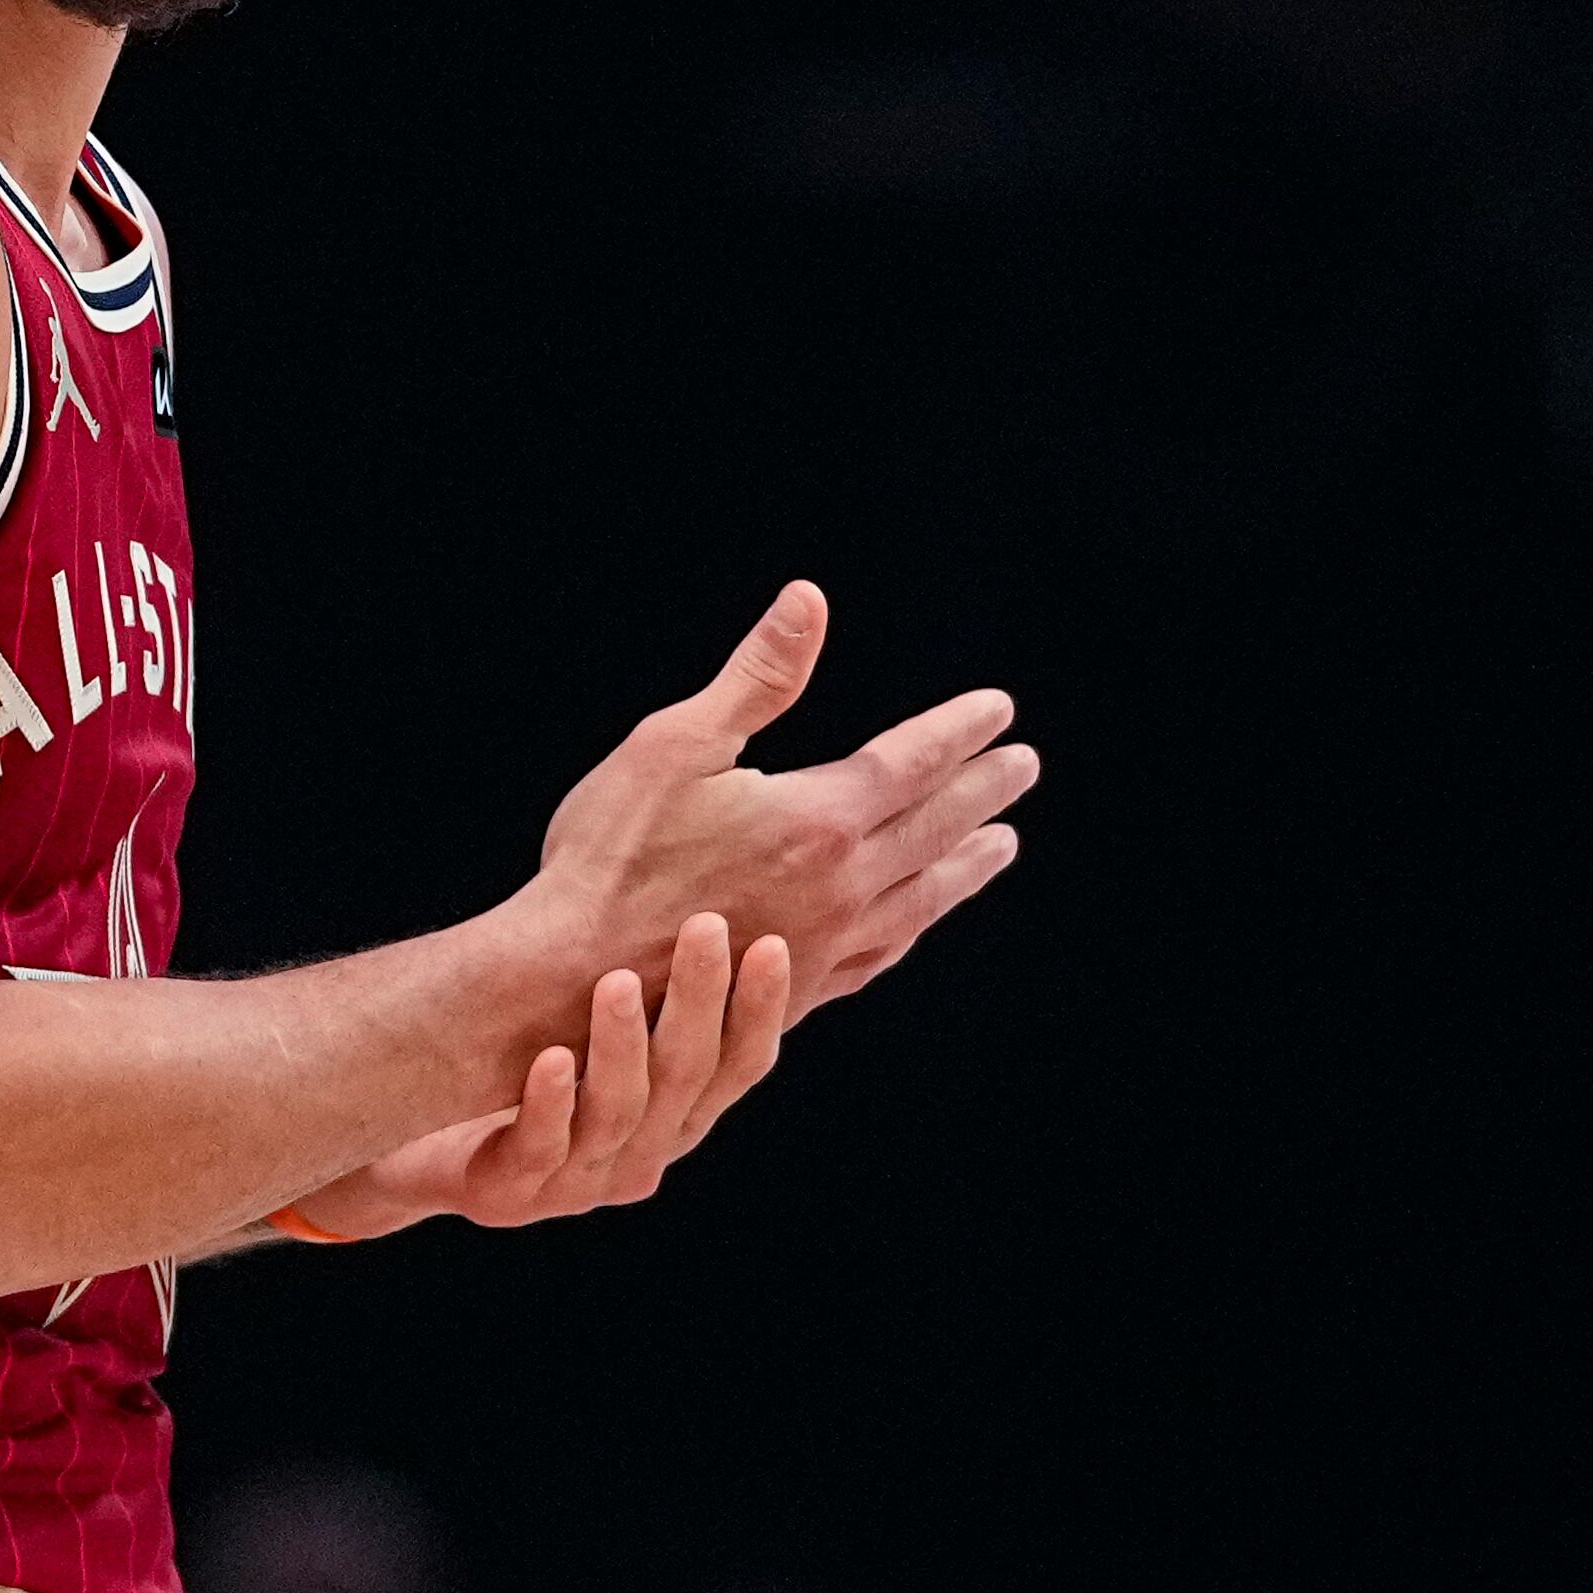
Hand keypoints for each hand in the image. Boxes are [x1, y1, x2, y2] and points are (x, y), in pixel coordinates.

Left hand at [292, 914, 791, 1238]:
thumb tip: (717, 889)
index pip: (738, 1066)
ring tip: (618, 982)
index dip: (759, 1009)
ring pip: (617, 1115)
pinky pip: (540, 1147)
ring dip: (621, 1046)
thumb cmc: (531, 1073)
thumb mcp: (601, 1036)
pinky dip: (550, 1103)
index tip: (772, 943)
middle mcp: (642, 1153)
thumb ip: (653, 986)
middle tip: (703, 928)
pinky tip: (552, 1058)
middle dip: (697, 1000)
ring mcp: (579, 1178)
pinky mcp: (514, 1191)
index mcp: (677, 1118)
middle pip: (685, 1079)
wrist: (425, 1149)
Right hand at [524, 583, 1031, 1021]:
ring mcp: (825, 946)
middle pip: (935, 829)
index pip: (913, 765)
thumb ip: (756, 677)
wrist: (570, 978)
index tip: (1000, 710)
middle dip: (983, 792)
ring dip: (966, 866)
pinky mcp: (799, 992)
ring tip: (1001, 846)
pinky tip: (917, 922)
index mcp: (818, 819)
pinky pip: (881, 954)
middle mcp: (840, 886)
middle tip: (1022, 767)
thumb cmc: (610, 852)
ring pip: (922, 898)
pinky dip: (914, 927)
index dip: (960, 732)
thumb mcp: (675, 743)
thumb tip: (809, 600)